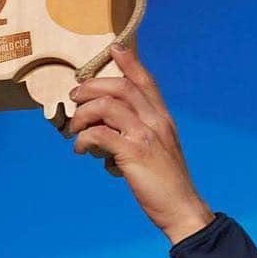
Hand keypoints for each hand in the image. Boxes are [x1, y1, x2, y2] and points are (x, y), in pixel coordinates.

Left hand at [67, 45, 214, 244]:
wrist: (182, 209)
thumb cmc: (167, 186)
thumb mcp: (160, 153)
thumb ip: (141, 137)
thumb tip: (109, 135)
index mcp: (164, 119)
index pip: (146, 82)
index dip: (130, 62)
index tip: (114, 48)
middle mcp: (157, 121)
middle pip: (121, 87)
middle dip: (92, 86)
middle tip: (75, 96)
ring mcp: (146, 136)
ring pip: (107, 106)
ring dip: (84, 113)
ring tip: (74, 127)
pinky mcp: (134, 153)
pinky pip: (100, 134)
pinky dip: (84, 139)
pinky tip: (80, 149)